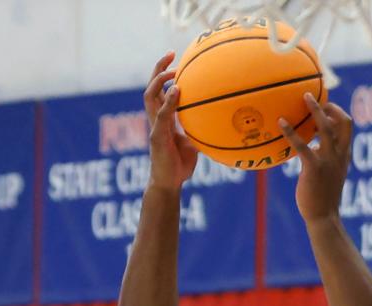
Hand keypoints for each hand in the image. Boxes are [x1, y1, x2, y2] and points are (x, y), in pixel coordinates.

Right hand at [144, 53, 197, 191]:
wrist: (169, 184)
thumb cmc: (180, 165)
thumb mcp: (194, 141)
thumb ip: (200, 127)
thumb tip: (221, 118)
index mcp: (162, 119)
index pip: (159, 91)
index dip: (164, 74)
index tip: (176, 60)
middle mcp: (156, 119)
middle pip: (151, 87)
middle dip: (158, 68)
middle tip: (171, 54)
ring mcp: (155, 127)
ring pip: (150, 96)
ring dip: (159, 80)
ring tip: (172, 71)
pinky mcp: (156, 137)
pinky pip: (161, 115)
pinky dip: (168, 101)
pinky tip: (177, 91)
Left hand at [279, 94, 352, 224]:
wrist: (323, 217)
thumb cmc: (322, 198)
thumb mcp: (327, 174)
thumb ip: (323, 158)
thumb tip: (311, 147)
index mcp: (344, 155)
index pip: (347, 127)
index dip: (338, 113)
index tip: (326, 107)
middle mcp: (339, 155)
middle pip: (343, 122)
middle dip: (332, 106)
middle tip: (314, 99)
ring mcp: (328, 160)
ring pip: (326, 127)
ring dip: (316, 109)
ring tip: (304, 97)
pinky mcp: (314, 168)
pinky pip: (302, 145)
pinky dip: (291, 132)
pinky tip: (281, 122)